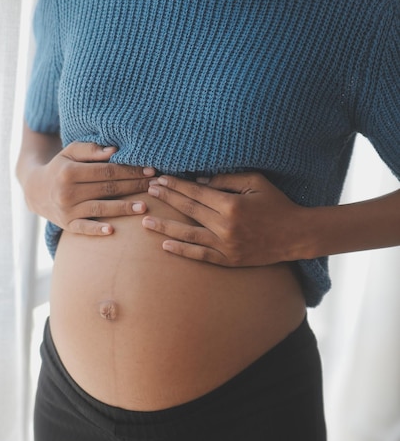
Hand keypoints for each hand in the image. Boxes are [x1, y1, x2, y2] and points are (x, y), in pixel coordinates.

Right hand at [29, 141, 155, 234]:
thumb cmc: (61, 167)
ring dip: (124, 208)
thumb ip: (90, 150)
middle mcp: (67, 192)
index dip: (129, 170)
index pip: (106, 170)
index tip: (150, 170)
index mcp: (69, 172)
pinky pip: (84, 228)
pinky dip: (97, 230)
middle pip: (107, 188)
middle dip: (133, 187)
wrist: (35, 191)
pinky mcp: (67, 225)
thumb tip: (114, 151)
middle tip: (155, 186)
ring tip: (144, 207)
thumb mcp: (70, 153)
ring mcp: (67, 210)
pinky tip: (113, 230)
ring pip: (101, 208)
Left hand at [142, 172, 308, 265]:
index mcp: (232, 205)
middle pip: (189, 210)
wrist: (295, 235)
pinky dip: (182, 250)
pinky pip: (201, 255)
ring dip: (165, 227)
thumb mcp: (255, 182)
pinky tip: (166, 245)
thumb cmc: (276, 204)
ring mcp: (226, 246)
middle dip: (167, 200)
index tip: (160, 179)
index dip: (175, 185)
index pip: (195, 193)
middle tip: (148, 192)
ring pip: (189, 235)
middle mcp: (226, 226)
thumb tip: (197, 182)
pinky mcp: (229, 260)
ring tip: (146, 221)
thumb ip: (226, 179)